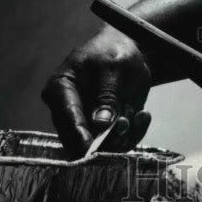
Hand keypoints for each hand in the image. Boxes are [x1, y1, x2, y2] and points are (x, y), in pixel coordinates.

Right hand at [42, 24, 151, 157]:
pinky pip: (117, 144)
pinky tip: (142, 115)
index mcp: (60, 89)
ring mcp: (84, 124)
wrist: (125, 53)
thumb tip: (101, 124)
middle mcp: (67, 112)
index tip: (88, 146)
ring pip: (100, 148)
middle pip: (78, 140)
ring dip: (123, 134)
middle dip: (106, 138)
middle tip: (126, 121)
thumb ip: (107, 95)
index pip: (65, 115)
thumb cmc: (113, 53)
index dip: (77, 133)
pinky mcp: (103, 132)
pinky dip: (133, 134)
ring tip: (134, 109)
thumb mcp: (113, 68)